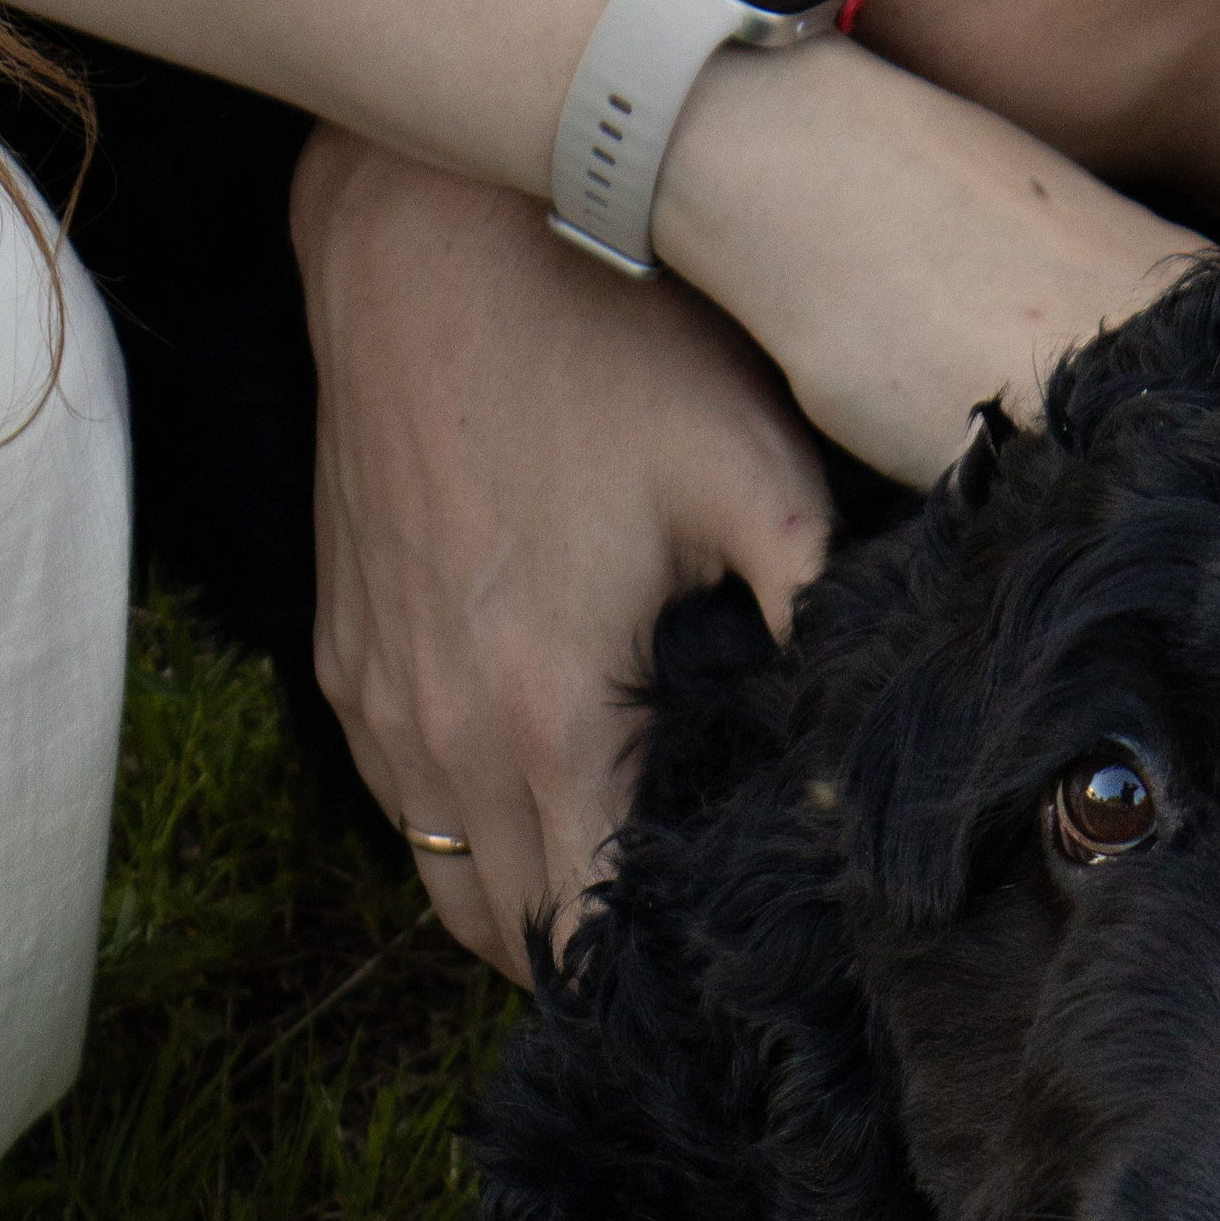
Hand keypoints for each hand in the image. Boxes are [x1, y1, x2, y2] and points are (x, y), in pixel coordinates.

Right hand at [293, 128, 834, 981]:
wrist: (422, 239)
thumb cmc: (606, 340)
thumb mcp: (752, 468)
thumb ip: (815, 615)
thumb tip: (875, 748)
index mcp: (550, 720)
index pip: (587, 933)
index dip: (648, 977)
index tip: (710, 981)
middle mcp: (445, 737)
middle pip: (513, 935)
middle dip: (592, 967)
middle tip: (676, 963)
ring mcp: (381, 701)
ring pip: (446, 885)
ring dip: (519, 912)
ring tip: (605, 909)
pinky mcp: (345, 658)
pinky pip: (400, 806)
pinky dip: (460, 835)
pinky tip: (531, 805)